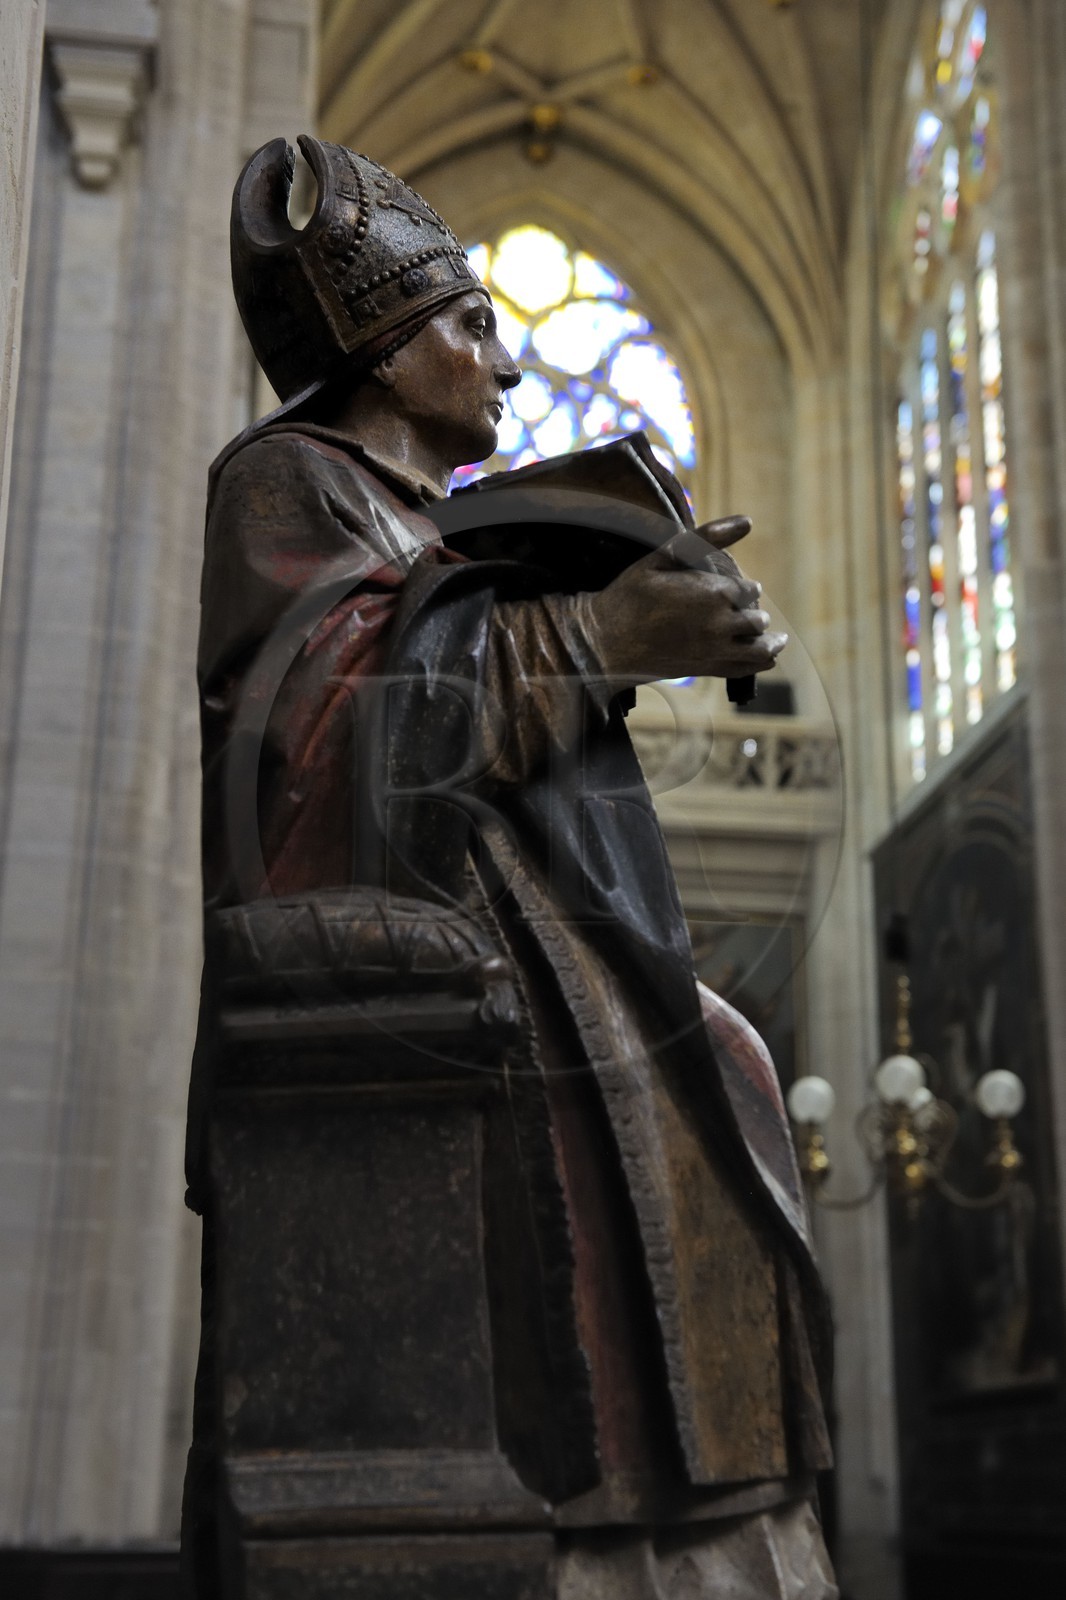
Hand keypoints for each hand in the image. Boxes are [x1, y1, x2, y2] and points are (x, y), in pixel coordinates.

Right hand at [580, 525, 786, 684]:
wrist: (605, 641)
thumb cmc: (630, 594)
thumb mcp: (662, 556)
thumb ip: (707, 538)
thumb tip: (748, 521)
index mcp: (713, 592)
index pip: (749, 589)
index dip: (745, 588)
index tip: (739, 588)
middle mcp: (720, 623)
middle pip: (757, 618)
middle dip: (754, 612)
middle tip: (747, 611)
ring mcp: (715, 650)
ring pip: (760, 648)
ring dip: (769, 640)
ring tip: (774, 638)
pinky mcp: (706, 670)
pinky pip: (746, 669)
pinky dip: (761, 664)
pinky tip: (766, 659)